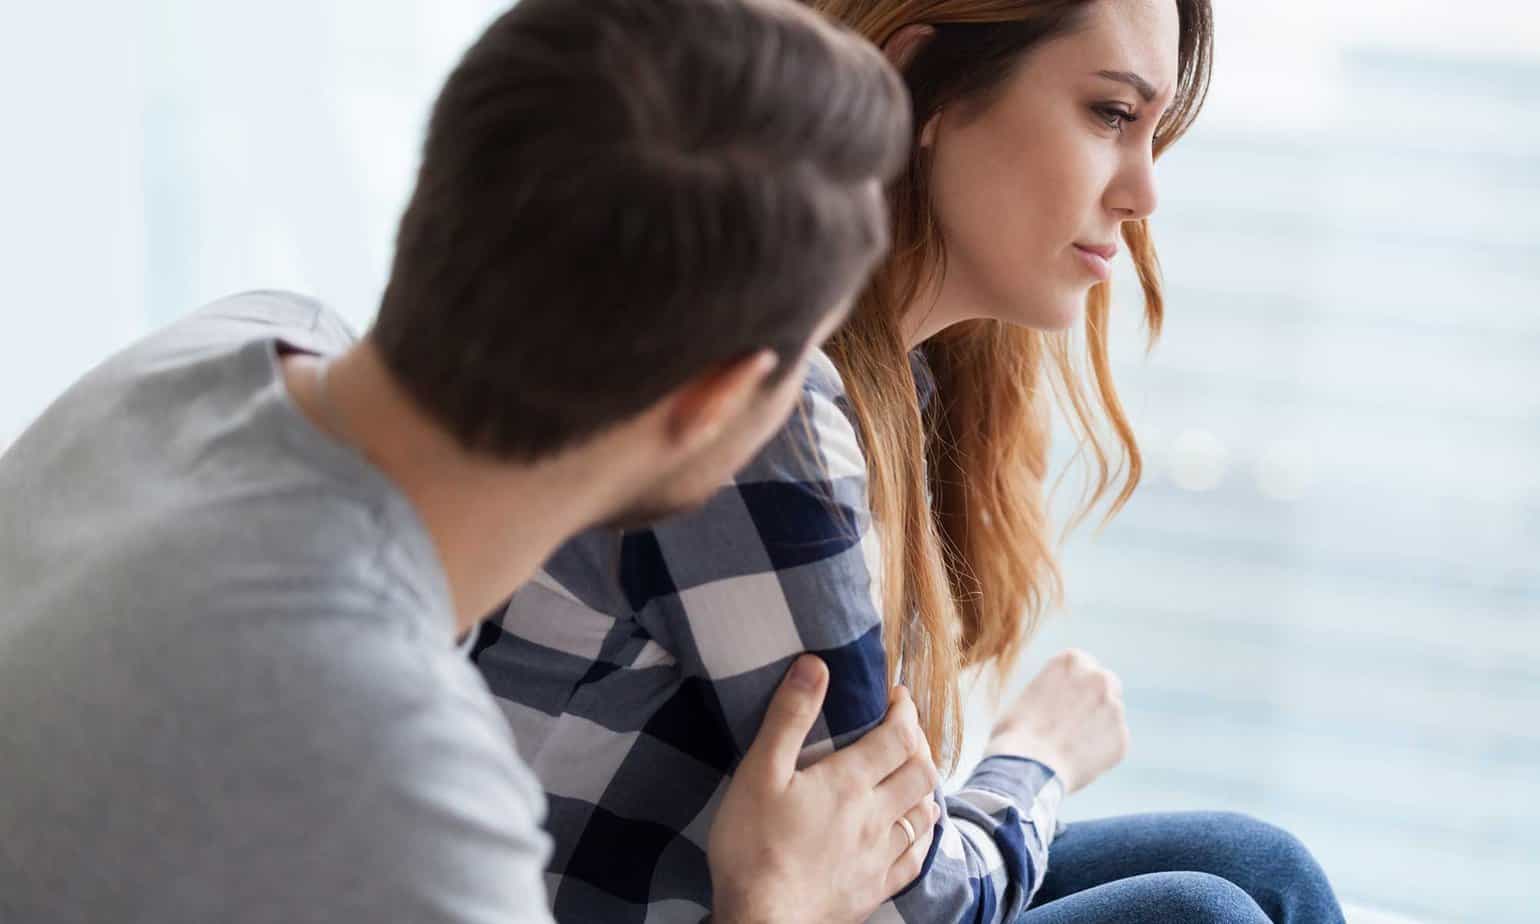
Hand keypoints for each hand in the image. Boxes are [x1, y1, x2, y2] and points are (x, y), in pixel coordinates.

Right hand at [708, 655, 941, 923]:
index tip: (897, 696)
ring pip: (924, 813)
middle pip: (920, 772)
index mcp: (849, 782)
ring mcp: (880, 856)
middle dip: (918, 744)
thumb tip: (816, 664)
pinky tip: (911, 831)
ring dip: (924, 787)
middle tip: (903, 731)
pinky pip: (915, 858)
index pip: (897, 736)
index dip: (904, 711)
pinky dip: (921, 835)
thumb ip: (789, 717)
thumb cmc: (753, 847)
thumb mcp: (759, 772)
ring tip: (910, 775)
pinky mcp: (876, 889)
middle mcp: (876, 816)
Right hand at [984, 648, 1128, 794]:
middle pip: (1107, 683)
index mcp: (1072, 660)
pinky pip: (1113, 743)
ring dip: (1097, 727)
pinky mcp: (1122, 738)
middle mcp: (1098, 678)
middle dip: (1095, 700)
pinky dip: (1101, 753)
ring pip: (1111, 716)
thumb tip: (1061, 703)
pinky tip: (1076, 762)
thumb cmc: (1016, 733)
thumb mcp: (1029, 696)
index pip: (1083, 665)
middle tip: (1075, 722)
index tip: (1063, 701)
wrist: (1026, 767)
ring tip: (1068, 749)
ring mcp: (1114, 708)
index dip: (1073, 685)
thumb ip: (1053, 691)